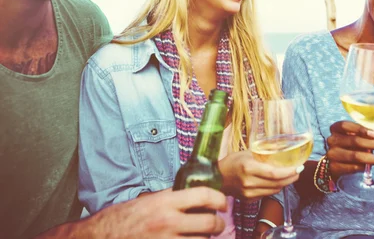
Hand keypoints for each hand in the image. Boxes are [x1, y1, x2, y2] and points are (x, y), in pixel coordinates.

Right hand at [37, 187, 227, 238]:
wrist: (99, 237)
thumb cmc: (122, 218)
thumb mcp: (148, 200)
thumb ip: (171, 196)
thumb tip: (193, 190)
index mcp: (165, 203)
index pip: (203, 196)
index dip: (219, 199)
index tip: (223, 203)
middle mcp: (168, 222)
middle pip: (209, 223)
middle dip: (218, 225)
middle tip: (218, 224)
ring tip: (201, 236)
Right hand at [219, 150, 299, 198]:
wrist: (217, 178)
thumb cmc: (232, 162)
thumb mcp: (247, 153)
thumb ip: (263, 154)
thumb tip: (282, 150)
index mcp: (249, 168)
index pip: (274, 173)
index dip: (289, 172)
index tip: (299, 167)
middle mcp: (249, 182)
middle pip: (277, 184)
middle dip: (291, 178)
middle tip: (299, 171)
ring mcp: (249, 193)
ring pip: (274, 190)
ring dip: (285, 183)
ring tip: (291, 175)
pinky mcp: (249, 199)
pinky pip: (267, 194)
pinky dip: (275, 188)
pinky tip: (277, 181)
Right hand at [326, 120, 373, 179]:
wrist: (336, 162)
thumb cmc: (349, 145)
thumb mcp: (356, 136)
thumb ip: (367, 132)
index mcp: (335, 128)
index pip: (345, 125)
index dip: (360, 129)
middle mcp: (331, 140)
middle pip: (353, 140)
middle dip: (371, 143)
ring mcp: (331, 154)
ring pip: (354, 155)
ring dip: (370, 158)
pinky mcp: (334, 167)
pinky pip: (352, 167)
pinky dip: (363, 167)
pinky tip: (370, 166)